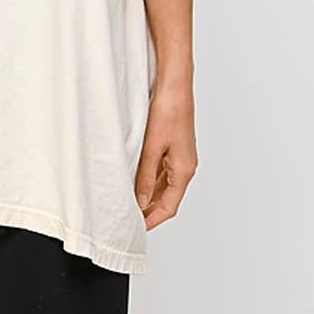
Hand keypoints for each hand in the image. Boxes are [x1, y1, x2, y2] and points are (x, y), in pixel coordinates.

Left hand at [134, 83, 197, 229]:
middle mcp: (185, 166)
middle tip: (128, 217)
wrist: (176, 85)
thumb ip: (145, 176)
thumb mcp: (152, 147)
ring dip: (148, 194)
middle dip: (149, 209)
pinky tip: (135, 177)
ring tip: (128, 200)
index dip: (152, 219)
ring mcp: (180, 156)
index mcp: (184, 170)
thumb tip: (140, 201)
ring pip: (164, 184)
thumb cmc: (168, 111)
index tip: (136, 229)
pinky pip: (162, 170)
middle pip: (167, 198)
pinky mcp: (174, 146)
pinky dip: (150, 178)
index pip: (169, 207)